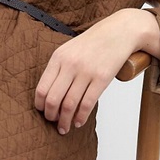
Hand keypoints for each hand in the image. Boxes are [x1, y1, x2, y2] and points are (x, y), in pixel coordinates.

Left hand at [34, 9, 159, 133]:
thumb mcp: (69, 50)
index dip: (40, 105)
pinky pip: (87, 103)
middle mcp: (70, 65)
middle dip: (51, 116)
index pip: (42, 88)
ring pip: (69, 104)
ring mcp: (86, 72)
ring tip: (64, 127)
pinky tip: (78, 122)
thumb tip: (48, 96)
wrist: (120, 31)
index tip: (42, 112)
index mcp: (58, 58)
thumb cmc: (94, 42)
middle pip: (53, 99)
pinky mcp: (102, 78)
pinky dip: (81, 117)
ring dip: (65, 120)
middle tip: (53, 122)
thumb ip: (58, 69)